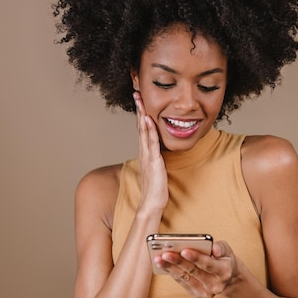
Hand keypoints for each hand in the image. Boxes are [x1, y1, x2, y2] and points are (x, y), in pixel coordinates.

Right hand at [133, 91, 167, 211]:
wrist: (152, 204)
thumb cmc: (156, 188)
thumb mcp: (157, 169)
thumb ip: (157, 158)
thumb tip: (160, 151)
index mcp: (146, 153)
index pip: (142, 130)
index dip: (141, 114)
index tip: (140, 101)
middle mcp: (144, 152)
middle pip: (140, 126)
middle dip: (139, 109)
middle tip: (136, 93)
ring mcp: (148, 156)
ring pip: (144, 131)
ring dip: (142, 115)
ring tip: (140, 101)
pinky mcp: (153, 161)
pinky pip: (151, 142)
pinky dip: (149, 130)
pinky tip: (148, 119)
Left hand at [154, 241, 238, 297]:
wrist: (228, 277)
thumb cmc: (224, 259)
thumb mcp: (227, 250)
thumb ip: (221, 247)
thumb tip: (214, 249)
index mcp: (224, 271)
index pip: (208, 264)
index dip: (196, 258)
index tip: (184, 250)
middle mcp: (215, 285)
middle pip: (194, 272)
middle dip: (178, 262)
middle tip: (165, 253)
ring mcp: (205, 291)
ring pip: (185, 278)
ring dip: (170, 268)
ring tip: (159, 259)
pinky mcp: (196, 293)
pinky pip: (182, 282)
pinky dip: (172, 272)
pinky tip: (163, 264)